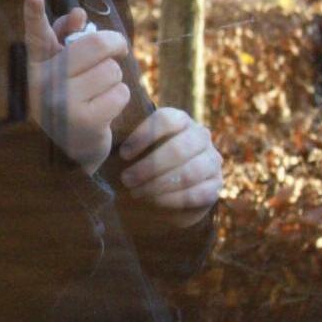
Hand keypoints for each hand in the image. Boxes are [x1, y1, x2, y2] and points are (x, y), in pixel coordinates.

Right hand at [23, 0, 131, 170]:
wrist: (69, 153)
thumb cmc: (69, 102)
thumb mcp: (62, 70)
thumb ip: (66, 38)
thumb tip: (78, 14)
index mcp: (37, 66)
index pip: (36, 35)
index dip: (34, 15)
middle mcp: (45, 83)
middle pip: (96, 45)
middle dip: (115, 45)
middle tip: (119, 49)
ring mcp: (63, 103)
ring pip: (112, 71)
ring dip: (115, 80)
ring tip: (100, 93)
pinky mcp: (84, 121)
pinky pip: (120, 93)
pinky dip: (120, 98)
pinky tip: (106, 108)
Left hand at [119, 106, 222, 226]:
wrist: (162, 191)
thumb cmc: (142, 162)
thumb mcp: (133, 147)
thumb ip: (126, 138)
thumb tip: (106, 129)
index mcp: (181, 120)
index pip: (167, 120)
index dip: (144, 136)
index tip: (123, 154)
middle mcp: (201, 136)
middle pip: (179, 147)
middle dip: (150, 166)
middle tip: (126, 179)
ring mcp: (212, 161)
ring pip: (191, 171)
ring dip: (160, 184)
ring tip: (137, 192)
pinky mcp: (215, 186)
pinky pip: (198, 193)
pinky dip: (173, 199)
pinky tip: (154, 201)